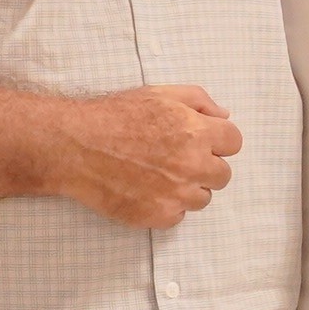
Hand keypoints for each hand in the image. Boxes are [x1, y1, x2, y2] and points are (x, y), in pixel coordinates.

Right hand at [53, 84, 241, 229]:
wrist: (74, 147)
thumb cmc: (114, 117)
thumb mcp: (159, 93)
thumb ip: (199, 100)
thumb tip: (224, 114)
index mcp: (196, 132)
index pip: (234, 142)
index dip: (217, 140)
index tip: (200, 141)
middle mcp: (191, 165)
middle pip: (223, 175)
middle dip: (206, 166)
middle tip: (177, 159)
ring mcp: (176, 194)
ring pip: (202, 198)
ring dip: (188, 188)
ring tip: (159, 174)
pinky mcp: (158, 215)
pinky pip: (178, 216)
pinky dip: (166, 206)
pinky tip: (146, 189)